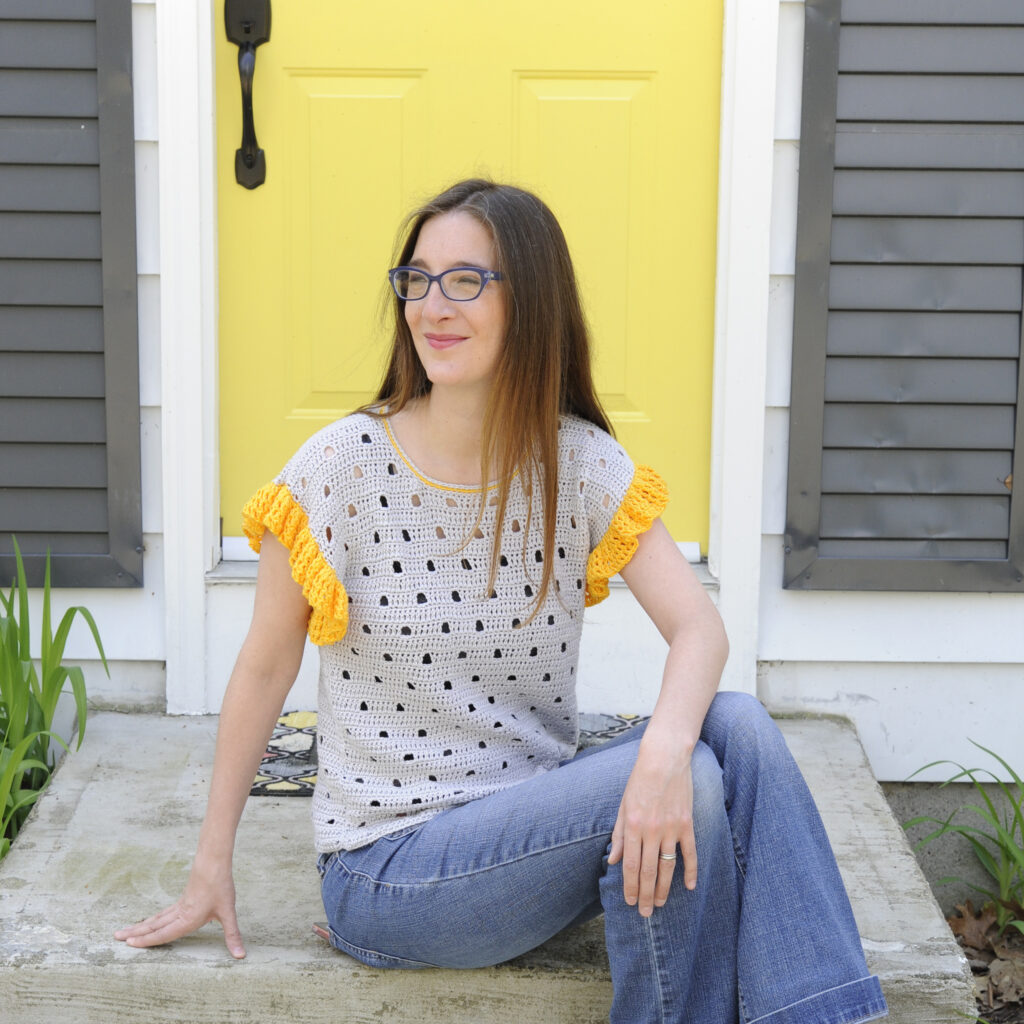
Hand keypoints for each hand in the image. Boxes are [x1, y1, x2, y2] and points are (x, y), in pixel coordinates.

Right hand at [114, 855, 245, 957]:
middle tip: (115, 938)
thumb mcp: (229, 912)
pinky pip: (163, 913)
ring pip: (156, 918)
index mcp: (188, 919)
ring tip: (123, 931)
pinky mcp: (182, 899)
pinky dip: (152, 919)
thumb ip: (233, 935)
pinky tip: (149, 922)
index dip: (148, 940)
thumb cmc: (221, 886)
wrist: (215, 862)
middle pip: (154, 925)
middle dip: (135, 933)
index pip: (164, 933)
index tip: (130, 944)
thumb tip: (241, 955)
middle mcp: (179, 913)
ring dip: (139, 926)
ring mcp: (179, 905)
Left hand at [607, 743, 696, 916]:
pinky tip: (689, 888)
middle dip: (644, 895)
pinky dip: (690, 872)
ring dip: (662, 889)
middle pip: (647, 871)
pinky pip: (690, 853)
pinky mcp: (687, 824)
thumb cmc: (639, 780)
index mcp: (633, 826)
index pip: (630, 865)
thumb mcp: (623, 805)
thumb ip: (618, 834)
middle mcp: (651, 831)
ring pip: (667, 867)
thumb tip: (613, 859)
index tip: (628, 901)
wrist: (664, 758)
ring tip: (658, 905)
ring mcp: (671, 828)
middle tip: (643, 913)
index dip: (629, 886)